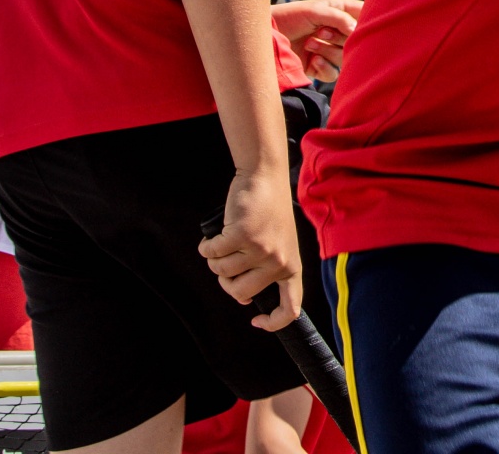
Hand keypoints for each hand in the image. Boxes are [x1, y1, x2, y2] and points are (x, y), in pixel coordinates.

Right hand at [198, 169, 303, 330]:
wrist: (265, 177)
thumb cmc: (269, 212)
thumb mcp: (277, 244)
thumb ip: (266, 271)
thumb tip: (243, 298)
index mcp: (291, 267)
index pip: (290, 309)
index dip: (272, 322)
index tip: (255, 319)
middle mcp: (278, 262)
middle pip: (239, 292)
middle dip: (225, 280)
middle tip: (226, 262)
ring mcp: (260, 250)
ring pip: (222, 272)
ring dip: (215, 259)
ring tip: (222, 242)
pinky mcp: (242, 236)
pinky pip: (212, 253)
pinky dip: (207, 247)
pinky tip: (211, 239)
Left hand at [269, 0, 361, 81]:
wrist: (266, 36)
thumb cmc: (289, 17)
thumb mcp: (316, 10)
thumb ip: (339, 18)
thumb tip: (356, 31)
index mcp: (338, 12)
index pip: (362, 15)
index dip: (367, 20)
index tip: (360, 24)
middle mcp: (336, 32)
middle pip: (356, 40)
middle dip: (340, 37)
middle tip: (322, 31)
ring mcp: (328, 50)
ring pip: (345, 57)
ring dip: (329, 50)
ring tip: (310, 43)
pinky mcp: (318, 67)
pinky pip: (333, 73)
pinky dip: (325, 67)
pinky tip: (313, 60)